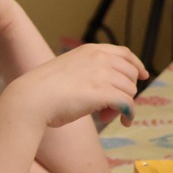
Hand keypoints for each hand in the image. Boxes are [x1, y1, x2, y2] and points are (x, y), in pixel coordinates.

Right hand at [2, 43, 148, 128]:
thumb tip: (102, 89)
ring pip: (130, 90)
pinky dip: (129, 114)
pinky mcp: (103, 92)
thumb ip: (85, 73)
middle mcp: (99, 58)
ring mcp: (102, 74)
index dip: (136, 65)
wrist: (30, 98)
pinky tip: (124, 122)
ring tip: (104, 115)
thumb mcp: (66, 71)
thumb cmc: (40, 90)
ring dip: (122, 105)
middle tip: (109, 107)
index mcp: (89, 50)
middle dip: (126, 90)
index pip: (124, 53)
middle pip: (131, 73)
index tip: (142, 76)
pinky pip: (128, 103)